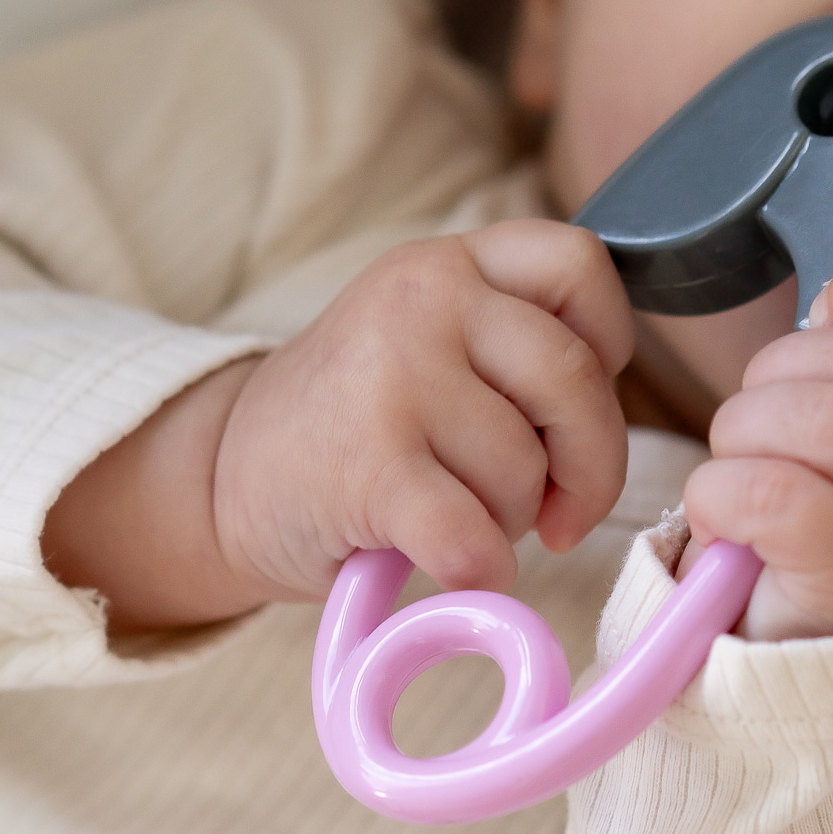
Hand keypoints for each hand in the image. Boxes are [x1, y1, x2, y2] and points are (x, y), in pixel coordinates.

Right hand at [43, 221, 633, 629]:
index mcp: (450, 262)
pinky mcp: (368, 465)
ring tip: (453, 512)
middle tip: (561, 511)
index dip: (608, 344)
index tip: (573, 405)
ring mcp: (392, 374)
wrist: (224, 480)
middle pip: (575, 381)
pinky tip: (450, 565)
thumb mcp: (433, 343)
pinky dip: (480, 571)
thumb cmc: (359, 427)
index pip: (580, 263)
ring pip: (526, 471)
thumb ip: (518, 347)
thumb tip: (606, 426)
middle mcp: (422, 296)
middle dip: (587, 467)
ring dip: (512, 521)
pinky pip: (476, 537)